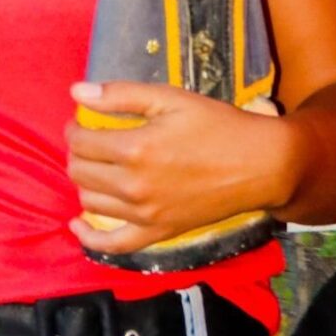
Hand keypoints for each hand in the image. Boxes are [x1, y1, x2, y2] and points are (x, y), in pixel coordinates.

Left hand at [65, 82, 293, 256]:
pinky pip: (113, 244)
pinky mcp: (157, 233)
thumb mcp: (171, 98)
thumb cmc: (218, 126)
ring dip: (85, 181)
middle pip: (80, 171)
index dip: (75, 128)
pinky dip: (90, 237)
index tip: (82, 120)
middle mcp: (133, 185)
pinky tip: (78, 225)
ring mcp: (144, 214)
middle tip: (90, 140)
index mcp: (135, 148)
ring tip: (97, 167)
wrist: (259, 165)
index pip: (81, 141)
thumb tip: (76, 91)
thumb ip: (120, 95)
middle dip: (78, 152)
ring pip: (90, 201)